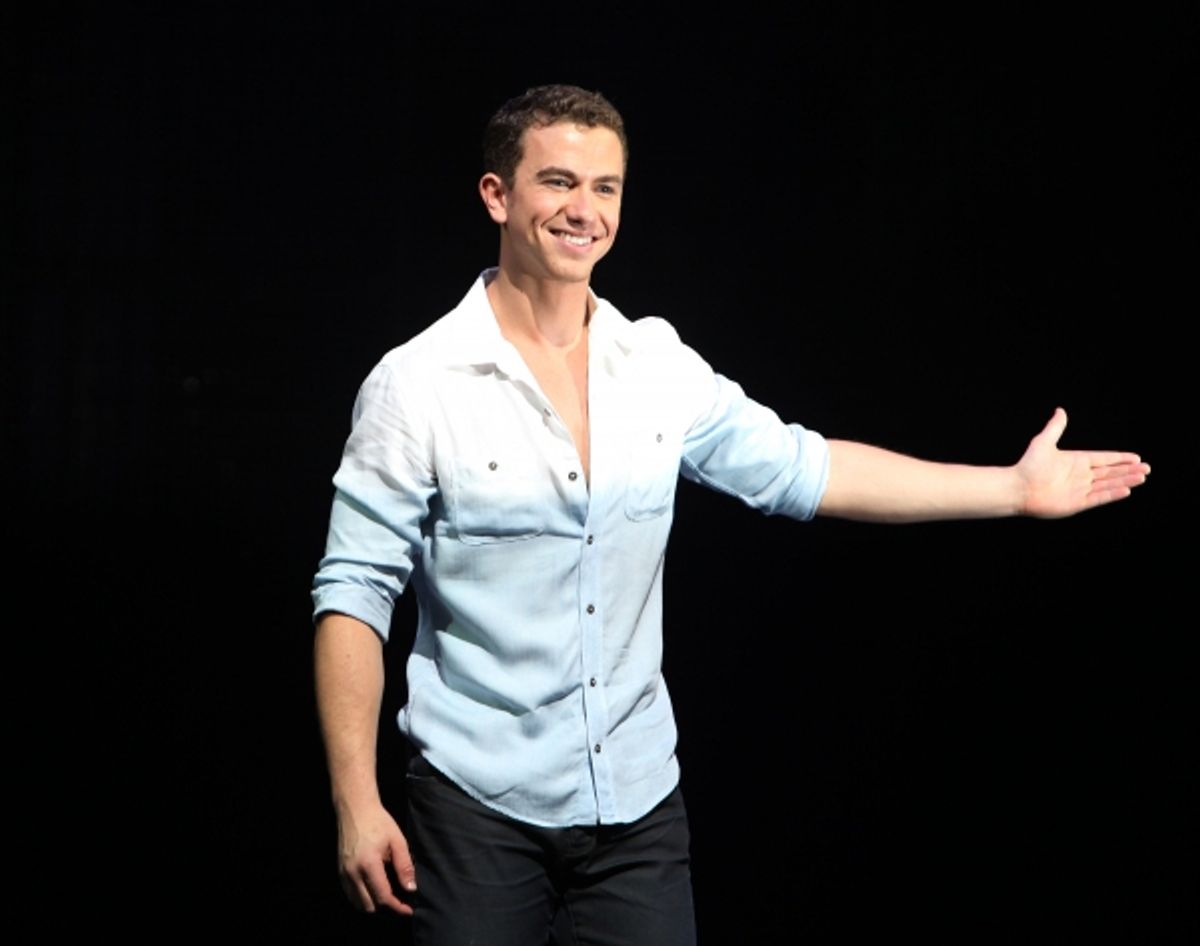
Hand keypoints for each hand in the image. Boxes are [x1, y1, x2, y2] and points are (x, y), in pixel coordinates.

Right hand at [336, 801, 417, 915]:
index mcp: (368, 864)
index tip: (408, 910)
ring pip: (357, 903)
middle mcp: (353, 873)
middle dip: (385, 907)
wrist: (355, 810)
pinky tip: (372, 888)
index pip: (382, 896)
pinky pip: (350, 894)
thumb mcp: (397, 841)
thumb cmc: (379, 822)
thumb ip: (404, 866)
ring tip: (387, 895)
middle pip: (369, 906)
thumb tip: (411, 889)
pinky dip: (362, 897)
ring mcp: (343, 873)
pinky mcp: (339, 871)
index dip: (397, 907)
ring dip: (372, 904)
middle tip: (399, 901)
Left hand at [1016, 407, 1149, 517]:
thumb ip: (1055, 427)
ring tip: (1142, 477)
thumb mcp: (1043, 442)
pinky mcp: (1076, 503)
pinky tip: (1126, 490)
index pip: (1104, 459)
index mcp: (1076, 461)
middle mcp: (1080, 476)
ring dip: (1125, 481)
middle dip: (1128, 470)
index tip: (1136, 457)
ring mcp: (1079, 490)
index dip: (1120, 458)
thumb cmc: (1028, 465)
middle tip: (1147, 468)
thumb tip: (1060, 410)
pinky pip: (1098, 498)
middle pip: (1110, 472)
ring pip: (1108, 485)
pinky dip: (1112, 494)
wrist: (1016, 487)